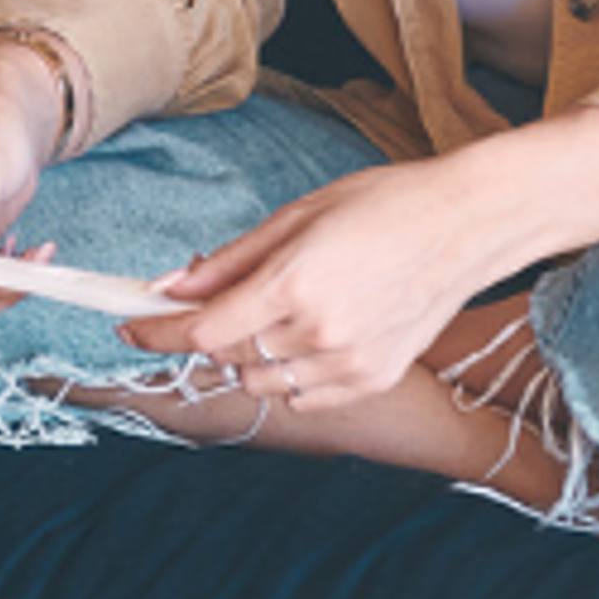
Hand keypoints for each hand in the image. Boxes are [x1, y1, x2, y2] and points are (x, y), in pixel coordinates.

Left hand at [121, 107, 598, 409]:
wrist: (469, 224)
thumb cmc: (386, 203)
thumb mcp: (299, 215)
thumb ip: (231, 260)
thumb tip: (169, 288)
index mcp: (295, 282)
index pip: (200, 330)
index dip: (154, 331)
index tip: (129, 327)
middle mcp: (319, 331)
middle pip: (225, 356)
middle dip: (208, 331)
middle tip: (220, 299)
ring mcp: (348, 362)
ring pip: (259, 381)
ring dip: (248, 354)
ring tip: (279, 312)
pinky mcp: (373, 378)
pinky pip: (302, 394)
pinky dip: (290, 372)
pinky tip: (314, 333)